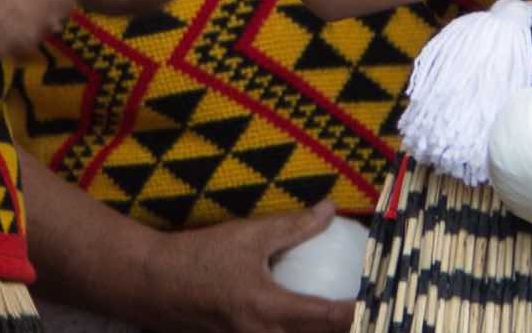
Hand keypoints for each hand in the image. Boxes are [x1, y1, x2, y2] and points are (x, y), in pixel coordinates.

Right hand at [135, 202, 359, 332]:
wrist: (147, 284)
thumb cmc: (197, 258)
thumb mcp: (248, 237)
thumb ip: (293, 227)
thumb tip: (330, 209)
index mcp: (269, 310)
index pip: (329, 319)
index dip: (360, 315)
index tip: (384, 306)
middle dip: (345, 331)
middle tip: (374, 316)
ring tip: (339, 322)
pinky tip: (302, 324)